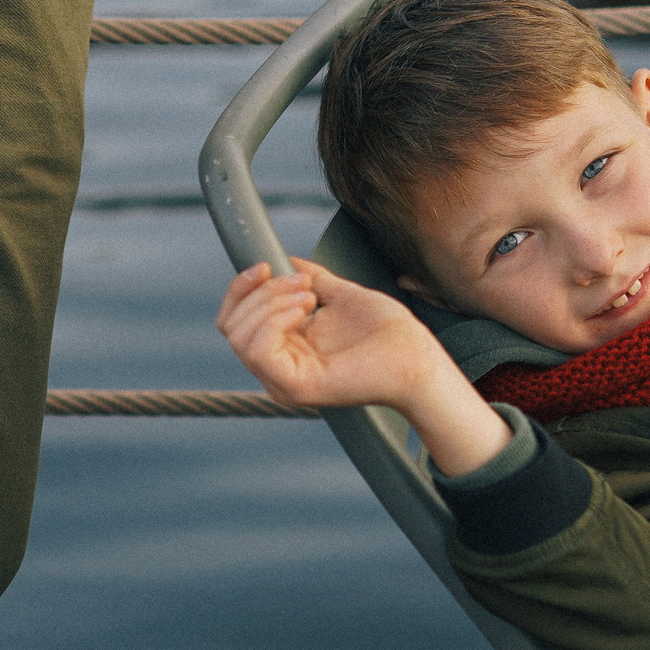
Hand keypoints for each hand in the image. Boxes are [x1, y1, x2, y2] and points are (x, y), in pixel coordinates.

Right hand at [217, 258, 511, 473]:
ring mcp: (283, 383)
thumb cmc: (388, 333)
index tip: (267, 264)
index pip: (233, 322)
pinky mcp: (296, 388)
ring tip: (310, 296)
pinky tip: (306, 309)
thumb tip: (285, 261)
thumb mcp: (340, 295)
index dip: (241, 288)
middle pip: (231, 326)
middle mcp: (276, 371)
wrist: (418, 358)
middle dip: (262, 292)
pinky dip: (275, 320)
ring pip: (240, 337)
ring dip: (270, 303)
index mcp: (283, 351)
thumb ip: (310, 281)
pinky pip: (258, 351)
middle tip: (306, 284)